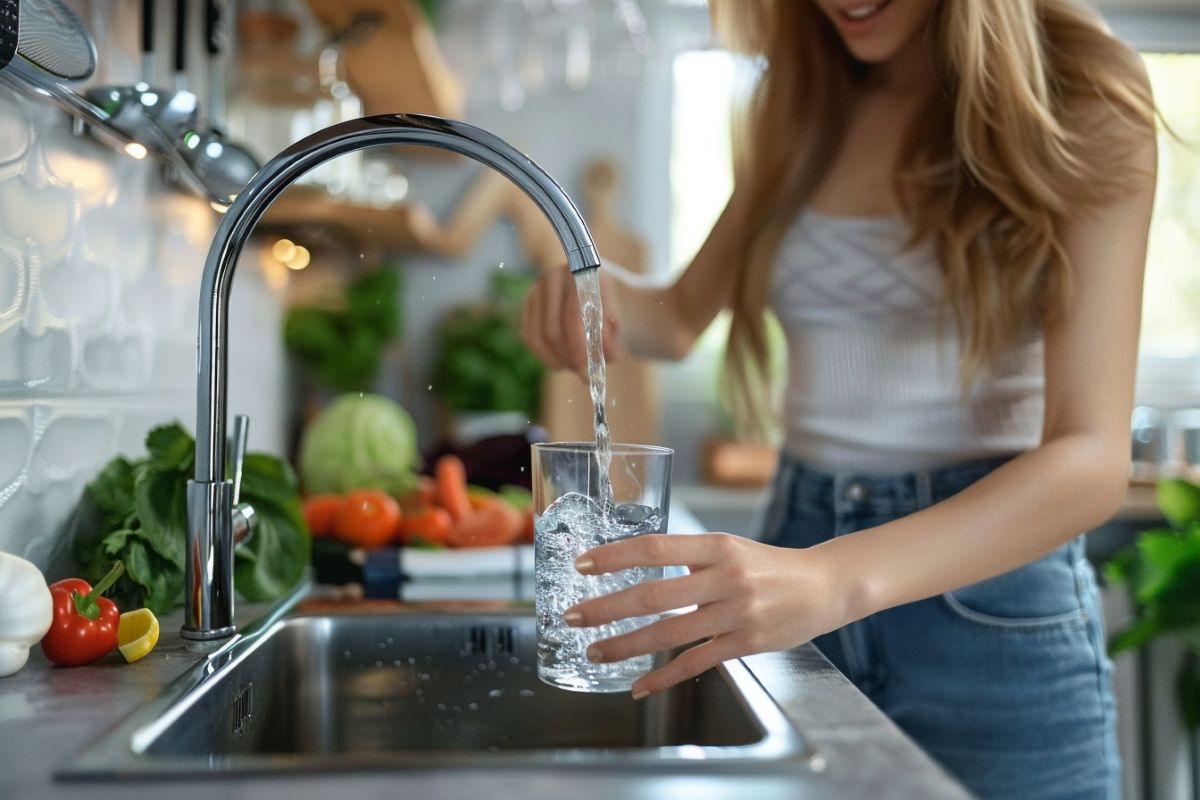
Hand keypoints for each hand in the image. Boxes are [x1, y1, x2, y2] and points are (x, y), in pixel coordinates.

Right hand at [521, 264, 621, 375]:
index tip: (589, 373)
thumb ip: (613, 338)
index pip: (575, 317)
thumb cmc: (613, 309)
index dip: (580, 348)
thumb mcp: (621, 321)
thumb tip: (605, 357)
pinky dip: (547, 356)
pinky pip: (531, 337)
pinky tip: (562, 363)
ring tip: (577, 369)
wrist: (602, 293)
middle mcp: (556, 276)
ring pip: (541, 337)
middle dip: (570, 358)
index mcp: (583, 274)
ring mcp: (539, 289)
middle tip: (586, 376)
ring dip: (560, 359)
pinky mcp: (529, 304)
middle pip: (555, 330)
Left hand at [564, 533, 851, 697]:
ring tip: (595, 651)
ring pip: (670, 633)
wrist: (824, 586)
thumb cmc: (770, 566)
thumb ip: (690, 556)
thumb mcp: (730, 548)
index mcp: (717, 546)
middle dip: (608, 608)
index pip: (655, 548)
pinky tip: (640, 684)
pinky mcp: (746, 643)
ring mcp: (736, 612)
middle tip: (574, 616)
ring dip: (626, 644)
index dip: (615, 556)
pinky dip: (664, 677)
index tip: (582, 564)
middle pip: (655, 594)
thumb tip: (639, 561)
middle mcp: (725, 577)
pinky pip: (696, 662)